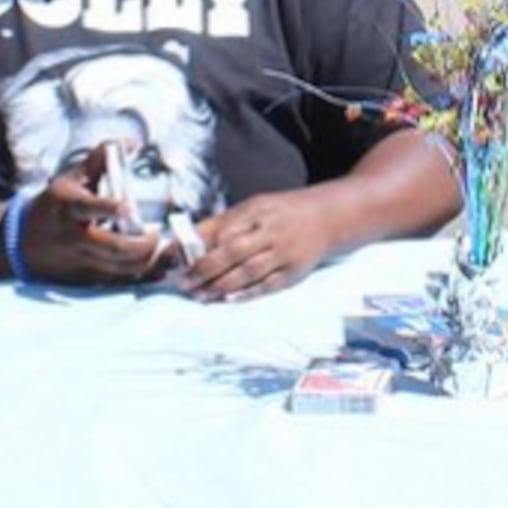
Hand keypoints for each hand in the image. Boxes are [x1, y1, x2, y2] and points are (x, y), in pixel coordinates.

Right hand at [13, 150, 177, 289]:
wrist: (20, 243)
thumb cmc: (54, 205)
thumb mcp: (71, 179)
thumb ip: (101, 160)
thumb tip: (130, 142)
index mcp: (69, 207)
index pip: (89, 207)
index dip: (109, 207)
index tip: (129, 207)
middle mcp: (74, 236)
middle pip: (112, 247)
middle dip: (141, 245)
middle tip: (157, 235)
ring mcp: (80, 260)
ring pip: (119, 268)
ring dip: (145, 261)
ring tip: (160, 248)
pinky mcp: (85, 278)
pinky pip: (118, 281)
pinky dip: (139, 275)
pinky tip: (154, 266)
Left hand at [176, 185, 345, 302]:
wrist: (328, 217)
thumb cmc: (282, 213)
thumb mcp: (254, 207)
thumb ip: (223, 223)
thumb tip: (189, 241)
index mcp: (258, 211)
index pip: (223, 230)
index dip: (199, 246)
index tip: (179, 260)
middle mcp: (272, 230)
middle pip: (233, 252)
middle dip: (205, 270)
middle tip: (185, 284)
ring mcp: (285, 252)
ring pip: (249, 272)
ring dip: (221, 286)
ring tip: (200, 295)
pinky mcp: (295, 271)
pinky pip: (267, 285)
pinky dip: (247, 294)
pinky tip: (228, 300)